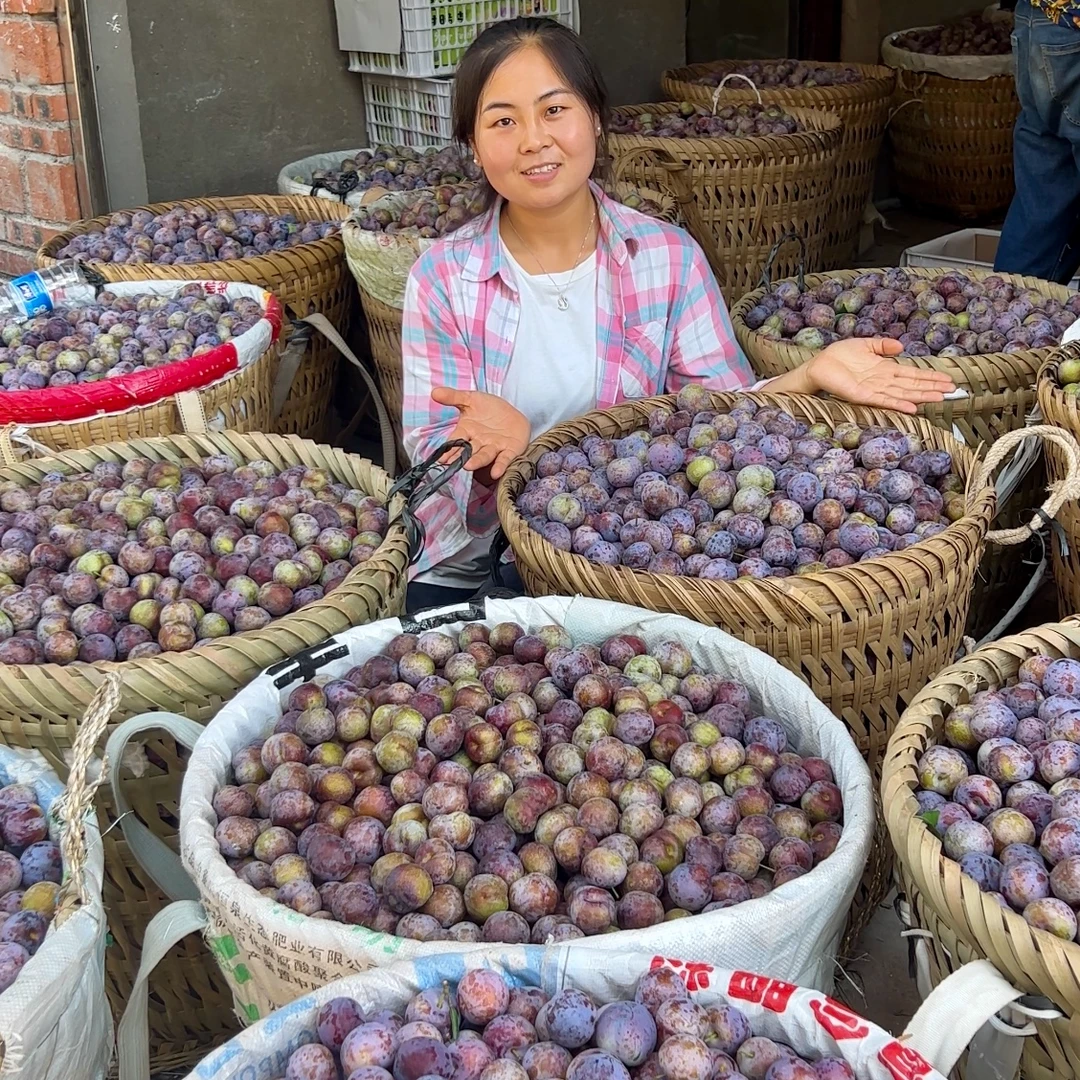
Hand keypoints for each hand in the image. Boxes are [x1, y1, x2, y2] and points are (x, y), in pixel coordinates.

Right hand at [430, 387, 530, 480]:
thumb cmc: (489, 409)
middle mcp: (479, 442)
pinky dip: (500, 466)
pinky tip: (496, 473)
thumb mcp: (470, 399)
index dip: (448, 449)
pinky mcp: (510, 450)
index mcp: (467, 431)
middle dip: (460, 457)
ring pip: (484, 456)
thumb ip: (453, 397)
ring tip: (468, 466)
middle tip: (452, 463)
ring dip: (477, 461)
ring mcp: (494, 447)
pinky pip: (504, 459)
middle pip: (468, 451)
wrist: (512, 413)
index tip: (441, 458)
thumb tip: (434, 392)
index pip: (455, 441)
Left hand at [804, 338, 955, 413]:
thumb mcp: (865, 345)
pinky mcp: (862, 396)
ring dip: (922, 396)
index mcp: (885, 370)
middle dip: (932, 388)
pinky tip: (913, 408)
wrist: (819, 365)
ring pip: (903, 394)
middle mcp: (883, 382)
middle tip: (953, 391)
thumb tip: (901, 346)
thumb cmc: (839, 356)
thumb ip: (882, 346)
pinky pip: (884, 401)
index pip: (912, 374)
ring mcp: (874, 390)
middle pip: (912, 385)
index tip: (948, 379)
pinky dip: (899, 404)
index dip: (930, 377)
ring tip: (940, 398)